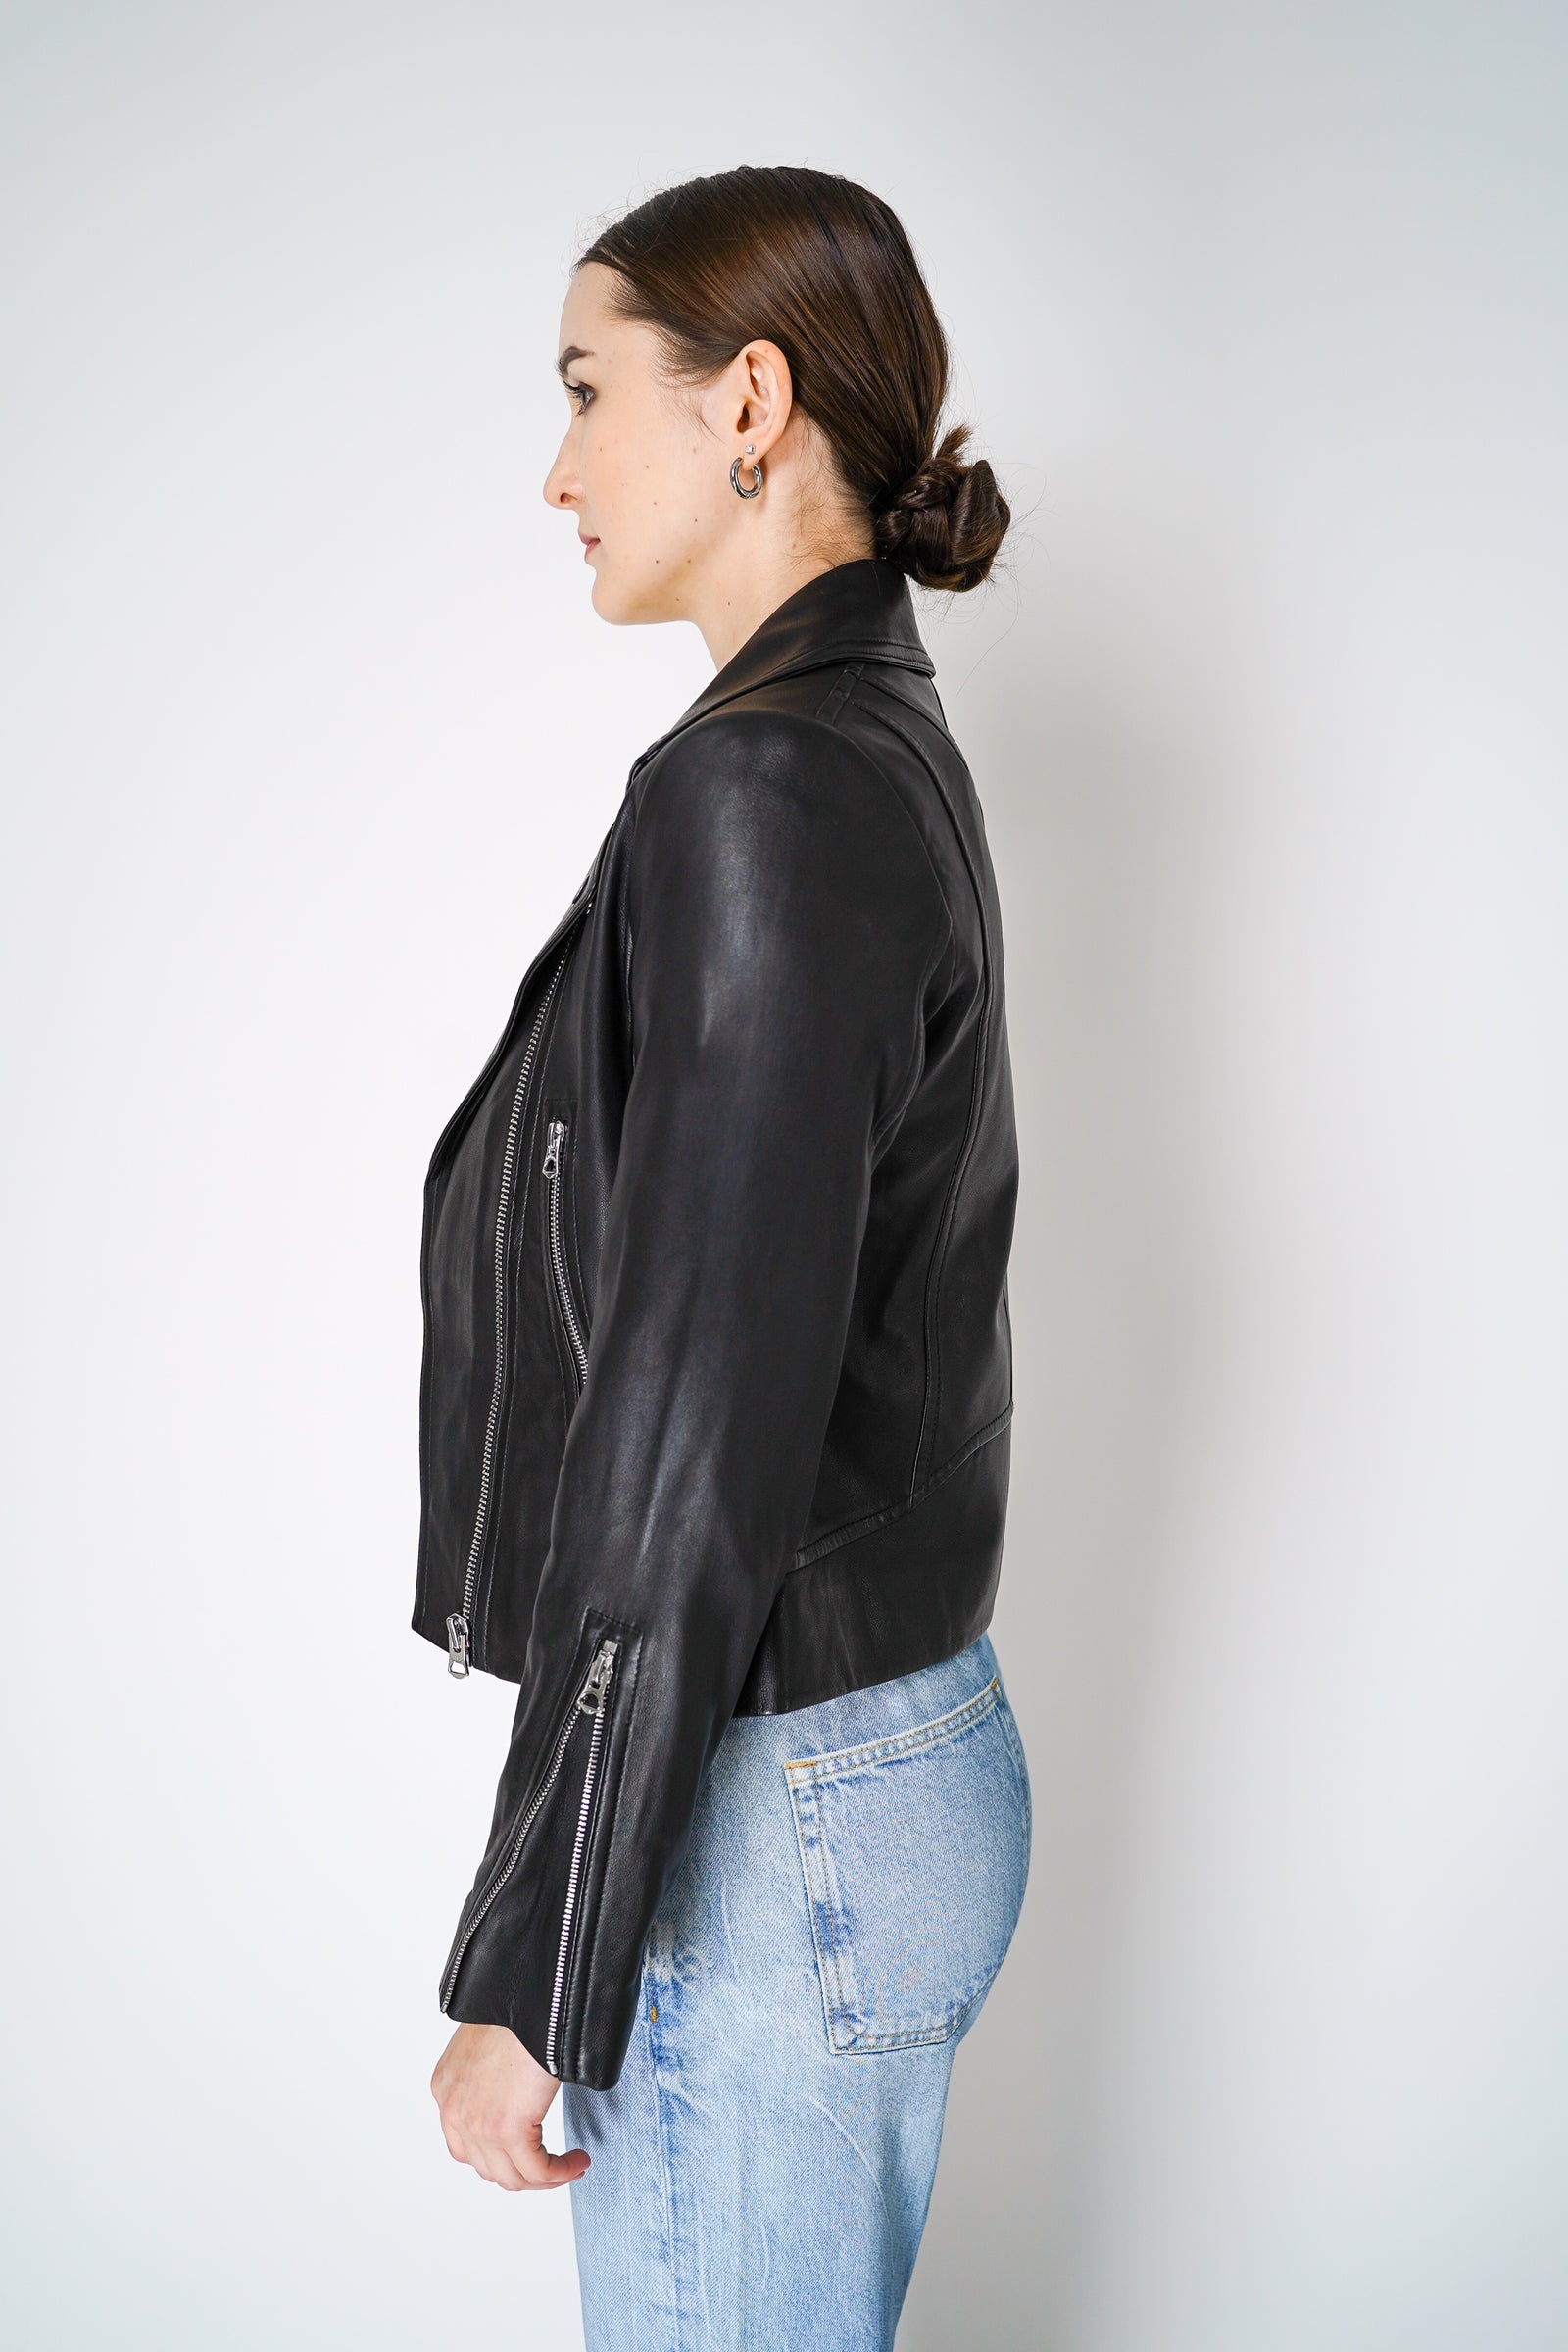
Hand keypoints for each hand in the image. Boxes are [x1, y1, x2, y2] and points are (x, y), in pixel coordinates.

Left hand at [430, 2021, 590, 2190]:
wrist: (528, 1993)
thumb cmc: (518, 2004)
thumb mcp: (488, 2044)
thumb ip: (489, 2076)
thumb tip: (514, 2095)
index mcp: (447, 2088)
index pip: (465, 2147)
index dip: (501, 2157)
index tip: (530, 2152)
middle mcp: (455, 2110)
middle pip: (489, 2167)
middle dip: (524, 2171)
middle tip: (555, 2164)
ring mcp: (477, 2124)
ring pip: (513, 2177)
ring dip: (545, 2178)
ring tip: (571, 2165)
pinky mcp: (507, 2129)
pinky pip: (538, 2172)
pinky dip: (561, 2173)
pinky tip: (578, 2161)